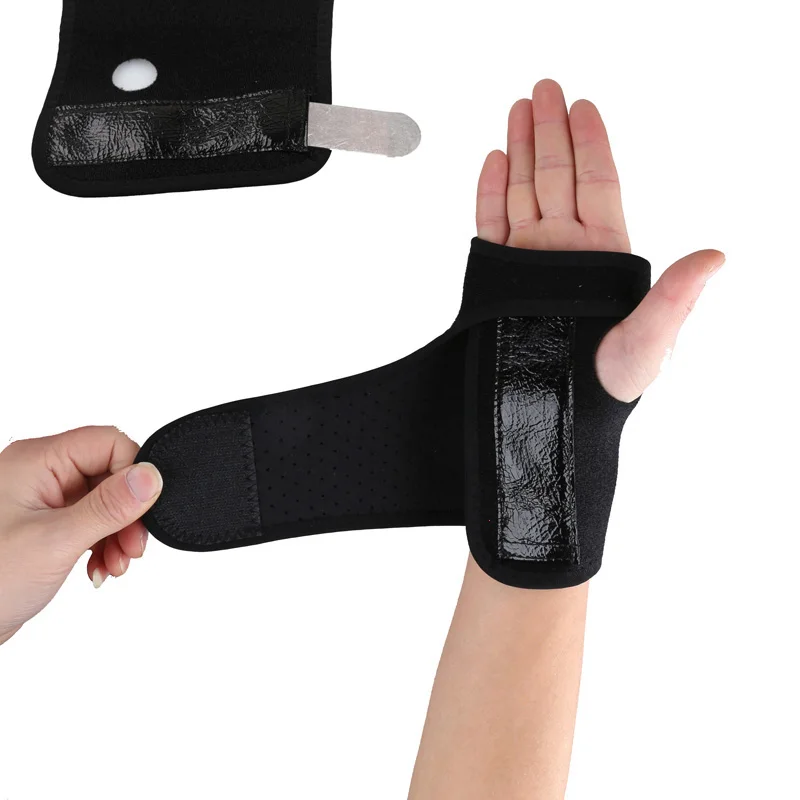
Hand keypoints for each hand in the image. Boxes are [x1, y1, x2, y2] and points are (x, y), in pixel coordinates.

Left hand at [0, 426, 161, 644]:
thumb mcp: (56, 541)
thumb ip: (108, 506)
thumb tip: (151, 476)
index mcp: (36, 461)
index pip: (108, 443)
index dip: (134, 474)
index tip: (143, 511)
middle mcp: (41, 473)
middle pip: (110, 474)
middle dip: (128, 513)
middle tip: (132, 548)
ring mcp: (43, 499)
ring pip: (105, 501)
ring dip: (118, 534)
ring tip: (115, 565)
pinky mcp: (46, 525)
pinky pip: (91, 522)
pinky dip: (103, 545)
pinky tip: (98, 569)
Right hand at [475, 78, 723, 400]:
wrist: (551, 416)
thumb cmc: (603, 388)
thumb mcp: (648, 343)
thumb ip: (674, 298)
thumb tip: (715, 257)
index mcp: (603, 254)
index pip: (597, 184)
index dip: (591, 144)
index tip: (583, 107)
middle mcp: (564, 250)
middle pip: (555, 177)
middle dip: (549, 131)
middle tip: (544, 89)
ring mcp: (528, 261)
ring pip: (522, 192)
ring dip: (519, 150)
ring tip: (517, 112)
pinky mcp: (495, 276)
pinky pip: (490, 225)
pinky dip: (489, 193)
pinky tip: (493, 162)